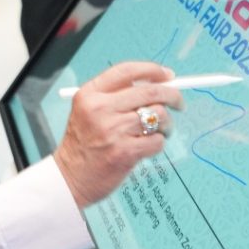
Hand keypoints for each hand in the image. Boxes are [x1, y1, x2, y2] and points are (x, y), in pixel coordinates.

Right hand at [54, 62, 182, 208]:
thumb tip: (157, 84)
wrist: (70, 178)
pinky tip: (147, 147)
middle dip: (172, 95)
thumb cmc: (83, 144)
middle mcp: (100, 108)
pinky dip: (158, 143)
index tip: (168, 75)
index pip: (127, 71)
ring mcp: (112, 130)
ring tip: (160, 131)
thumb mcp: (88, 111)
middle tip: (179, 103)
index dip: (152, 71)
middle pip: (149, 91)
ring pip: (158, 115)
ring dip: (166, 124)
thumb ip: (116, 96)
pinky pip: (157, 140)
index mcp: (90, 94)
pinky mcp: (124, 152)